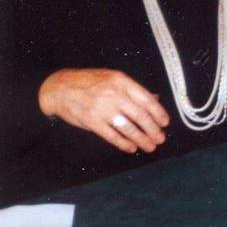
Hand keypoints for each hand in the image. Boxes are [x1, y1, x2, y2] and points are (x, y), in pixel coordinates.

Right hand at [38, 68, 169, 153]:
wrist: (60, 88)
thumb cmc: (90, 82)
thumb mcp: (113, 78)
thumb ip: (133, 90)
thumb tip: (155, 100)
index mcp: (122, 81)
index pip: (146, 99)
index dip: (158, 112)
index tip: (165, 122)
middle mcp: (114, 94)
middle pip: (139, 115)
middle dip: (152, 129)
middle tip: (160, 139)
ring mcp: (102, 108)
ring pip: (127, 127)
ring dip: (141, 138)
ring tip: (150, 146)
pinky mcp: (91, 121)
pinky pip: (111, 135)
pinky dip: (123, 143)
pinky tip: (131, 148)